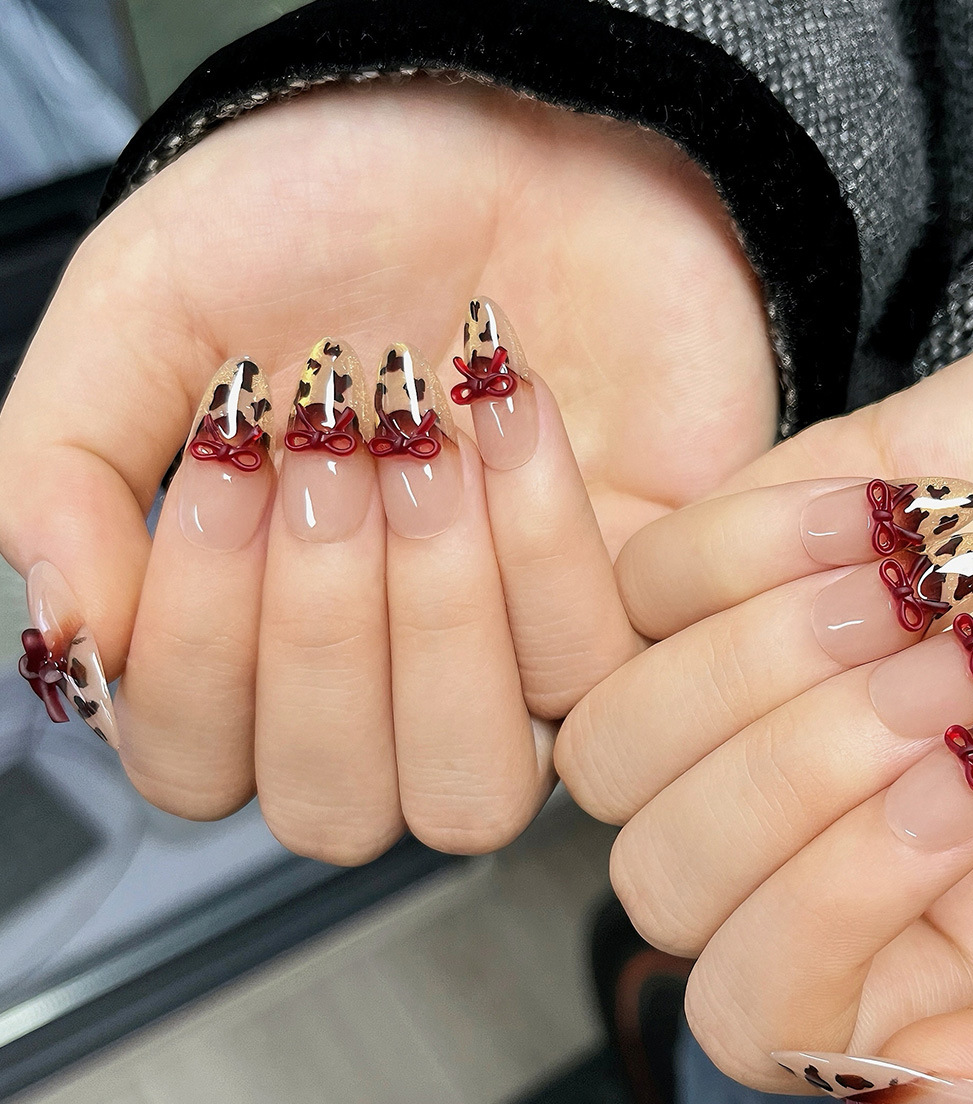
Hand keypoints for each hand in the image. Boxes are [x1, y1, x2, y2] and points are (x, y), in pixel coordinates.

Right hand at [0, 78, 775, 861]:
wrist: (513, 137)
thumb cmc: (332, 216)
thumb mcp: (149, 305)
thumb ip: (63, 465)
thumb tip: (68, 632)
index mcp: (250, 629)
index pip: (197, 763)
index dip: (197, 649)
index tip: (221, 466)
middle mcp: (380, 680)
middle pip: (335, 811)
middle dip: (320, 634)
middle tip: (326, 452)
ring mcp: (508, 671)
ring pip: (469, 795)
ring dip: (430, 621)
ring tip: (417, 447)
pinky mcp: (623, 623)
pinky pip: (587, 675)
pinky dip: (537, 541)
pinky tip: (505, 413)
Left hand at [558, 284, 972, 1103]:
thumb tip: (931, 1087)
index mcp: (911, 938)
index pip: (754, 1013)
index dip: (828, 914)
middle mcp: (801, 829)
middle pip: (659, 879)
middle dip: (799, 770)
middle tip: (960, 671)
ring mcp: (744, 698)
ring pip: (614, 740)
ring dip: (762, 660)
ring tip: (917, 593)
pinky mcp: (722, 567)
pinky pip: (637, 585)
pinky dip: (751, 545)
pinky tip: (885, 514)